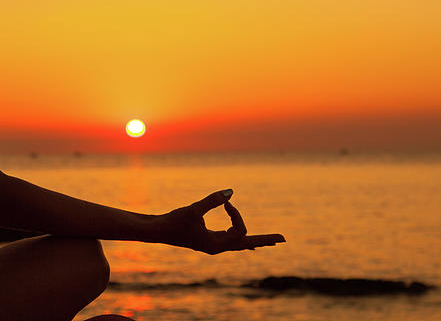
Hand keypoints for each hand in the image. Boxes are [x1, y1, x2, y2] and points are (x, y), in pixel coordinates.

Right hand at [156, 190, 285, 254]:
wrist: (156, 231)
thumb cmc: (173, 221)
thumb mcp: (193, 210)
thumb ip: (212, 201)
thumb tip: (231, 192)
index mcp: (216, 245)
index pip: (239, 229)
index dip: (236, 213)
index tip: (225, 202)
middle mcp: (217, 247)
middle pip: (247, 243)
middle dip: (265, 240)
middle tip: (284, 239)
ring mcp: (213, 245)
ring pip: (240, 244)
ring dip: (256, 241)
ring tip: (272, 243)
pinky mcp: (207, 240)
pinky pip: (231, 242)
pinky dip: (242, 240)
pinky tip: (248, 244)